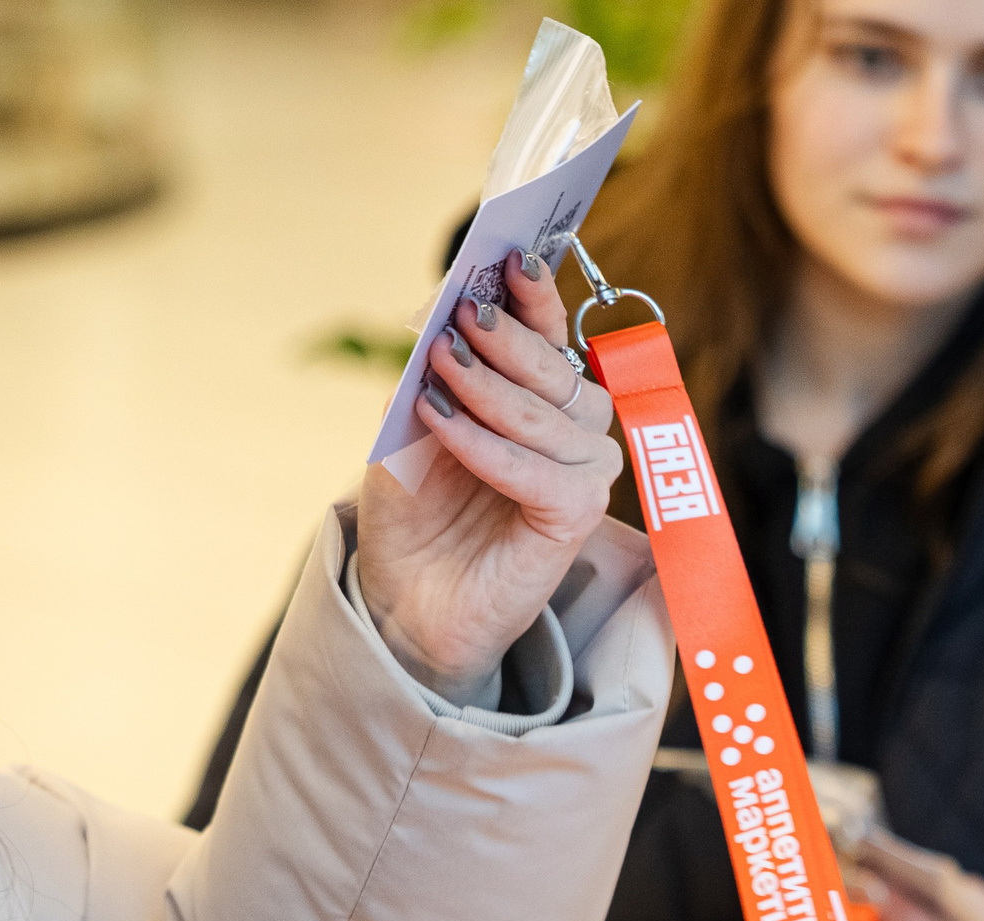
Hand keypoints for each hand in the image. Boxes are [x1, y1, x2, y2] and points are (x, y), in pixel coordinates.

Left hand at [356, 249, 631, 700]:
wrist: (403, 599)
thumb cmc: (413, 512)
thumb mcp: (408, 426)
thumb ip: (431, 371)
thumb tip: (440, 308)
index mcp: (542, 399)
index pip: (554, 336)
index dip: (538, 296)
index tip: (512, 259)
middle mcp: (573, 432)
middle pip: (560, 370)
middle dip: (507, 341)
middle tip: (458, 325)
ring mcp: (581, 476)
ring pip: (553, 416)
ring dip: (491, 390)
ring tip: (439, 378)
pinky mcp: (574, 520)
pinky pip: (541, 473)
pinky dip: (488, 446)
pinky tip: (443, 427)